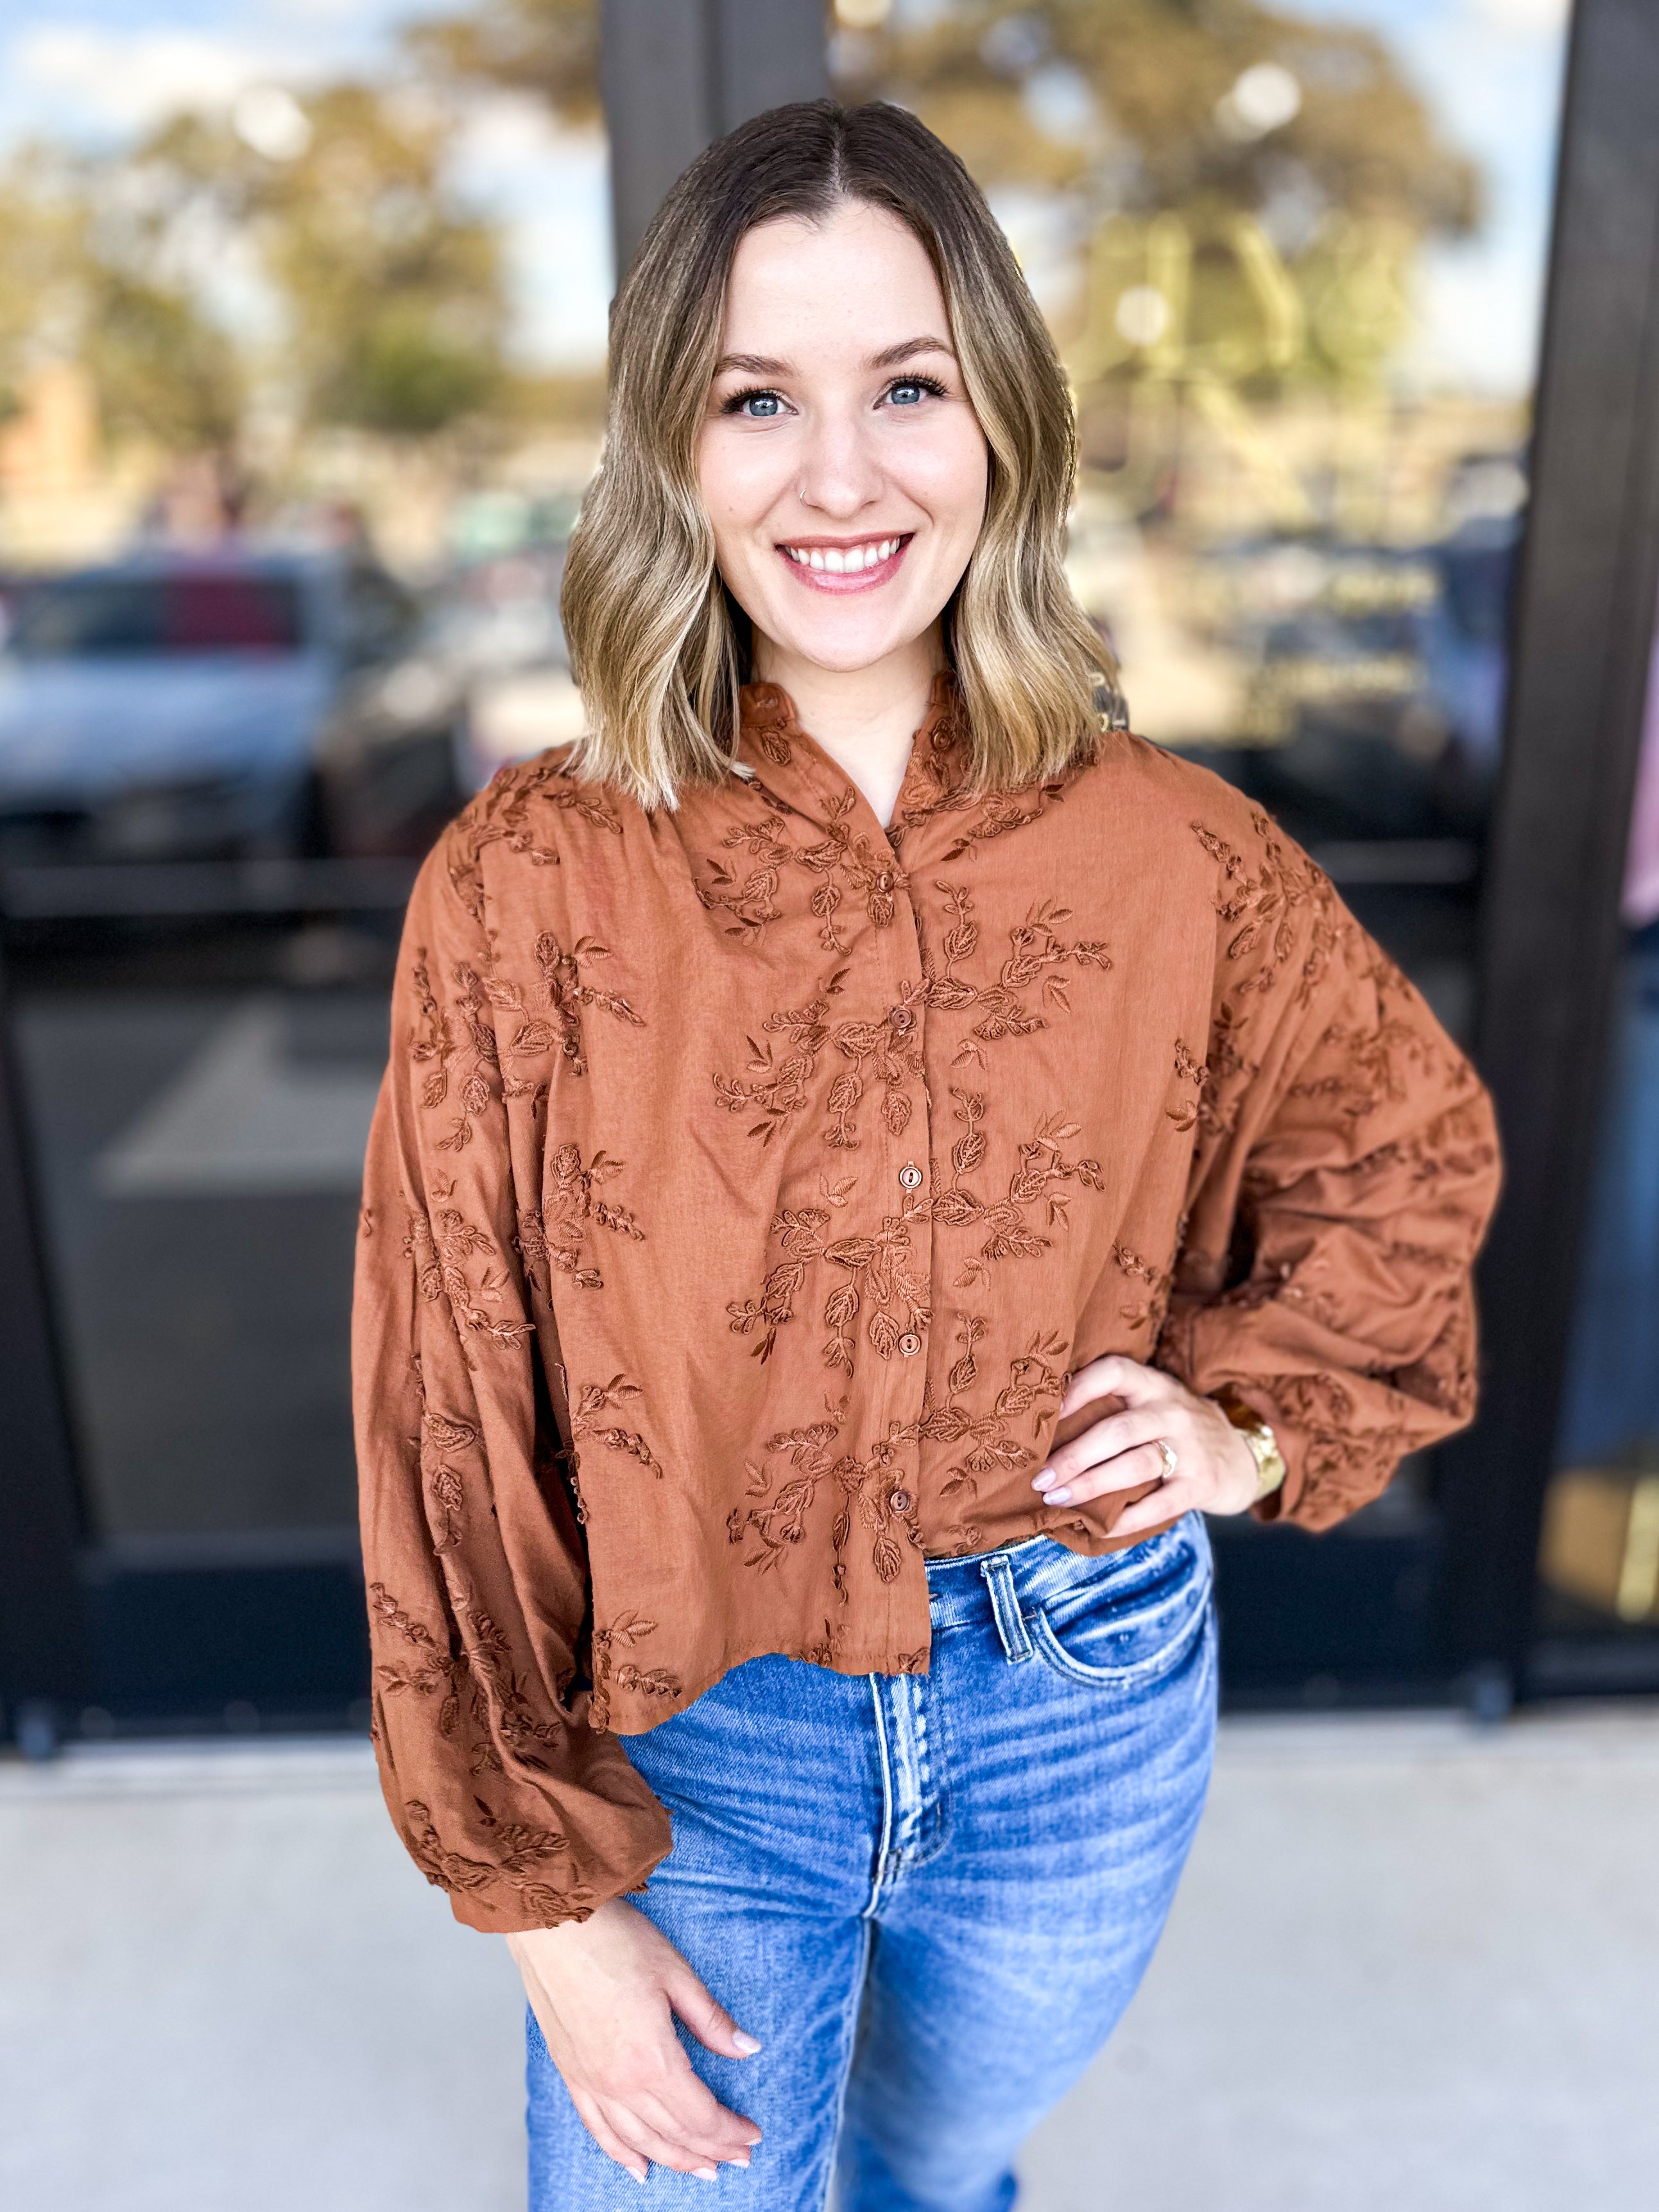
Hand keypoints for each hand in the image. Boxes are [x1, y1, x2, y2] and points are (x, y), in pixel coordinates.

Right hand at [508, 1898, 762, 2183]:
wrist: (553, 1926)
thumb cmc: (615, 1941)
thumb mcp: (676, 1973)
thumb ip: (711, 2020)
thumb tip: (748, 2050)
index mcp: (652, 2059)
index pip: (700, 2115)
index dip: (730, 2131)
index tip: (753, 2134)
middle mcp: (620, 2083)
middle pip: (674, 2134)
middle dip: (711, 2151)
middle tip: (739, 2157)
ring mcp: (592, 2083)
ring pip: (640, 2141)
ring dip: (674, 2160)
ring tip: (702, 2169)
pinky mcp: (572, 2074)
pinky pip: (598, 2129)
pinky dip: (621, 2154)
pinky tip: (638, 2167)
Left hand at [1033, 1354, 1257, 1538]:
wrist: (1242, 1454)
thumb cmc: (1175, 1428)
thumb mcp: (1154, 1402)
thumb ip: (1115, 1405)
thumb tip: (1044, 1429)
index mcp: (1153, 1385)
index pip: (1115, 1371)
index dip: (1079, 1387)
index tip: (1044, 1412)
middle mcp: (1172, 1411)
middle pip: (1117, 1429)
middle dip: (1074, 1455)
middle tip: (1040, 1477)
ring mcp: (1189, 1448)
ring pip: (1134, 1465)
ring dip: (1090, 1484)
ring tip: (1056, 1498)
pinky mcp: (1200, 1484)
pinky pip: (1158, 1505)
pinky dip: (1126, 1519)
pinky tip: (1100, 1527)